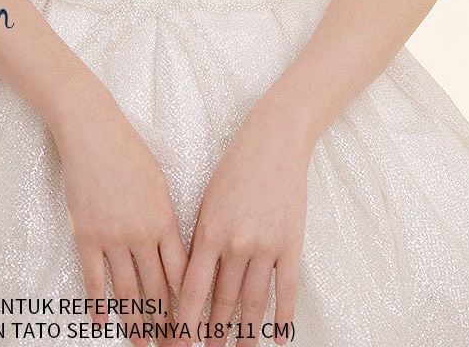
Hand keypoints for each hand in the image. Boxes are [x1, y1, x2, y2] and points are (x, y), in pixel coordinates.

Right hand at [52, 81, 189, 346]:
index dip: (189, 304)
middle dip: (166, 324)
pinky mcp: (85, 235)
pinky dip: (98, 304)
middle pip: (157, 290)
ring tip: (142, 344)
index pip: (182, 274)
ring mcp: (112, 237)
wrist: (92, 133)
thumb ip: (166, 220)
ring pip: (127, 291)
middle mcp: (142, 234)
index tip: (194, 325)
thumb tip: (173, 251)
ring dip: (136, 322)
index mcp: (165, 220)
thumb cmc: (129, 152)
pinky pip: (94, 279)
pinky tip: (102, 323)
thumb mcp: (159, 185)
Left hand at [175, 86, 314, 346]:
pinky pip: (286, 291)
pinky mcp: (291, 244)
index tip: (176, 342)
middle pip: (222, 302)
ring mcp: (266, 246)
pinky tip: (278, 339)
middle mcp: (236, 244)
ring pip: (252, 303)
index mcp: (209, 231)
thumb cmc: (235, 166)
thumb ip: (201, 238)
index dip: (184, 322)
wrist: (274, 142)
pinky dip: (282, 319)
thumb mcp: (208, 199)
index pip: (193, 290)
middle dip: (212, 334)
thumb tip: (194, 277)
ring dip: (244, 335)